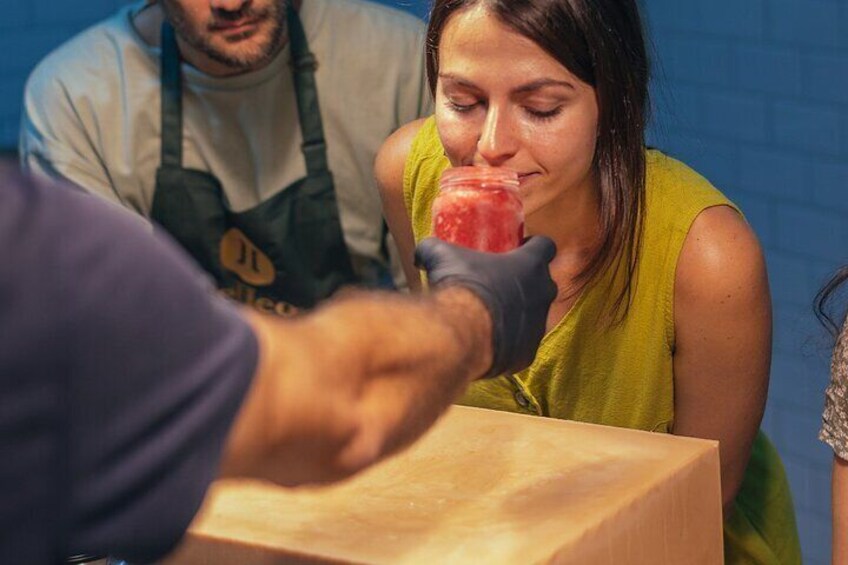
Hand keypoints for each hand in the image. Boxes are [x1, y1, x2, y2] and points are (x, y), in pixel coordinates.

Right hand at [414, 237, 556, 377]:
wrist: (460, 334)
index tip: (519, 249)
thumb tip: (420, 255)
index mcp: (530, 265)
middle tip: (502, 282)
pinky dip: (508, 343)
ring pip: (535, 317)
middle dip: (528, 282)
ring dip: (518, 314)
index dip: (533, 246)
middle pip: (544, 283)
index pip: (546, 246)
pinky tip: (488, 341)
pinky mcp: (527, 354)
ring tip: (492, 315)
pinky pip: (521, 346)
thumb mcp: (441, 256)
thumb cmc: (460, 288)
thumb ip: (432, 249)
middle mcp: (542, 294)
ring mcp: (538, 326)